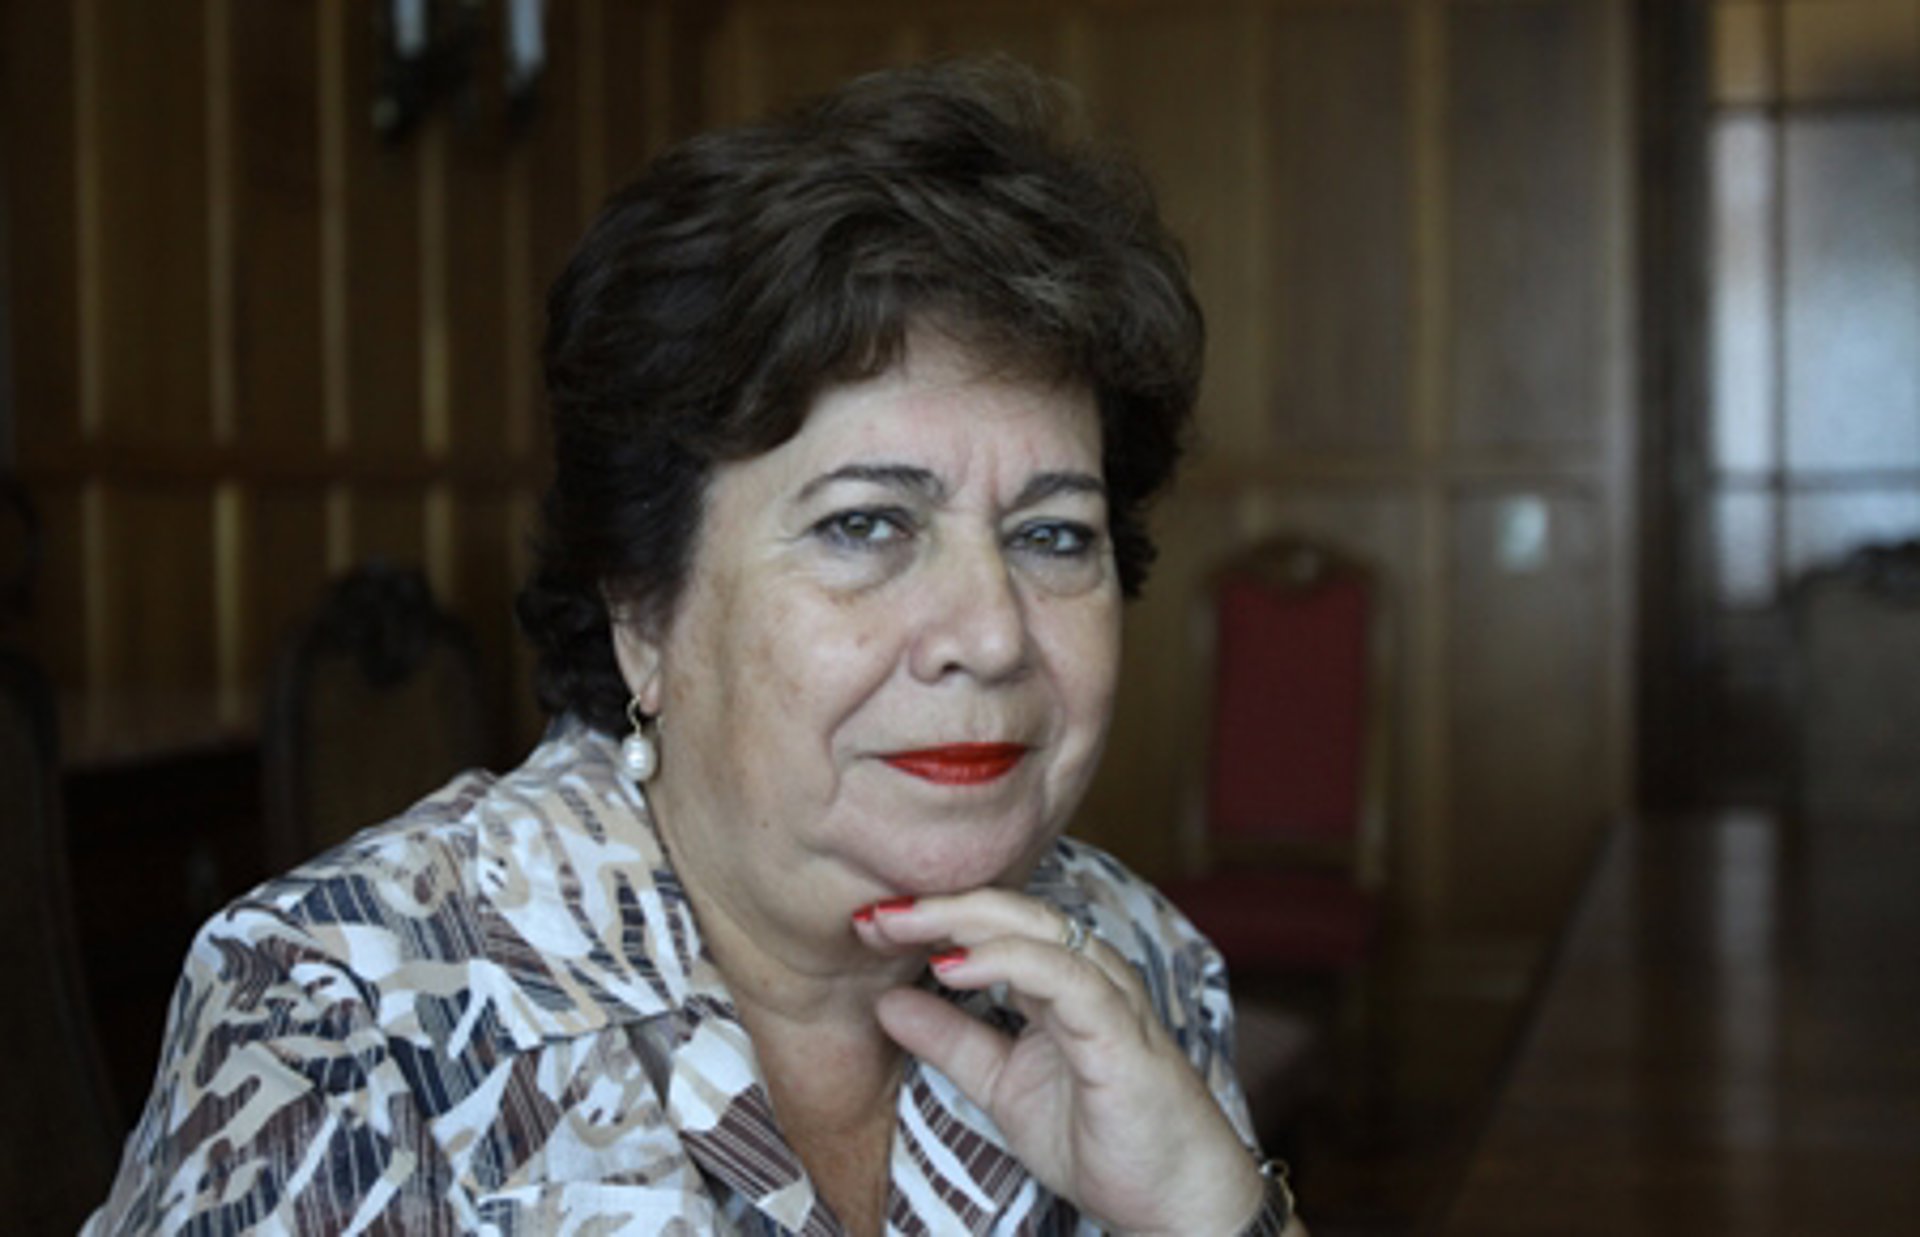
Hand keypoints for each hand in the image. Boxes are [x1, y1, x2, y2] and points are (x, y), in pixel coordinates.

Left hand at [853, 890, 1266, 1235]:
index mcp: (1060, 980)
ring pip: (1035, 928)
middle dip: (936, 905)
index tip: (865, 923)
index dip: (928, 917)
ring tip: (900, 925)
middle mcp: (1087, 974)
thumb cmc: (1101, 1138)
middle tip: (870, 913)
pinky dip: (1006, 961)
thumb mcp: (1002, 1085)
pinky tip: (953, 967)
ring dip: (961, 921)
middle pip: (1008, 911)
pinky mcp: (1120, 1030)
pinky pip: (1064, 977)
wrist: (1173, 1201)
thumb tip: (883, 1003)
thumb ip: (951, 1042)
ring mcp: (1108, 996)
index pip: (990, 925)